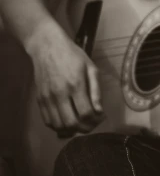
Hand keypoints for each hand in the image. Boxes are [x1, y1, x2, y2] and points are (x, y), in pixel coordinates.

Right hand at [26, 22, 103, 136]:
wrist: (47, 47)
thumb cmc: (73, 55)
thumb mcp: (91, 68)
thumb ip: (96, 90)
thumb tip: (99, 110)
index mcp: (75, 85)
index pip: (86, 113)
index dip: (96, 120)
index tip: (102, 116)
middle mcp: (60, 94)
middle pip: (72, 123)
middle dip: (85, 128)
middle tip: (92, 124)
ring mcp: (47, 98)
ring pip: (58, 126)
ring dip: (72, 130)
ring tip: (81, 124)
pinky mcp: (39, 100)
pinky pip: (48, 121)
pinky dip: (59, 127)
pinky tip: (68, 122)